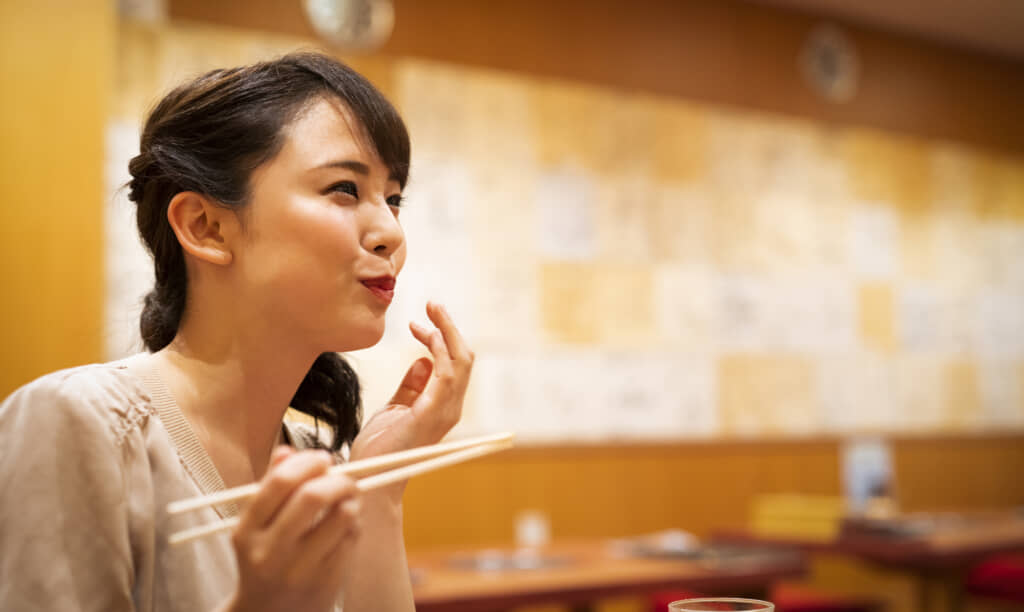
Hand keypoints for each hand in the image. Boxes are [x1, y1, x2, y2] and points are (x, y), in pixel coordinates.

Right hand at [227, 447, 359, 611]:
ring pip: (341, 516)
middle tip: (344, 476)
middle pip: (313, 496)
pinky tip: (347, 523)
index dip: (308, 462)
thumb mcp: (256, 526)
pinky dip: (355, 522)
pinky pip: (351, 537)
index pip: (280, 482)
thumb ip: (270, 487)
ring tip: (349, 497)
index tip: (323, 458)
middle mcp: (270, 552)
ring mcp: (299, 569)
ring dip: (352, 498)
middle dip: (337, 477)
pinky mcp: (325, 581)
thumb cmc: (265, 559)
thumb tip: (287, 451)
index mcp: (247, 532)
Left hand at [349, 302, 473, 494]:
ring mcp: (444, 412)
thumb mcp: (395, 408)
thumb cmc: (380, 447)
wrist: (369, 476)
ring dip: (447, 332)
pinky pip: (446, 376)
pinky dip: (441, 351)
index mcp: (443, 406)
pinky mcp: (431, 415)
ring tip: (431, 311)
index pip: (455, 364)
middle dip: (450, 327)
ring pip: (460, 362)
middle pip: (464, 358)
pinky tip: (426, 336)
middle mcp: (450, 408)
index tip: (418, 324)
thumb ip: (411, 386)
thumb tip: (422, 361)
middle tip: (433, 304)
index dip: (443, 339)